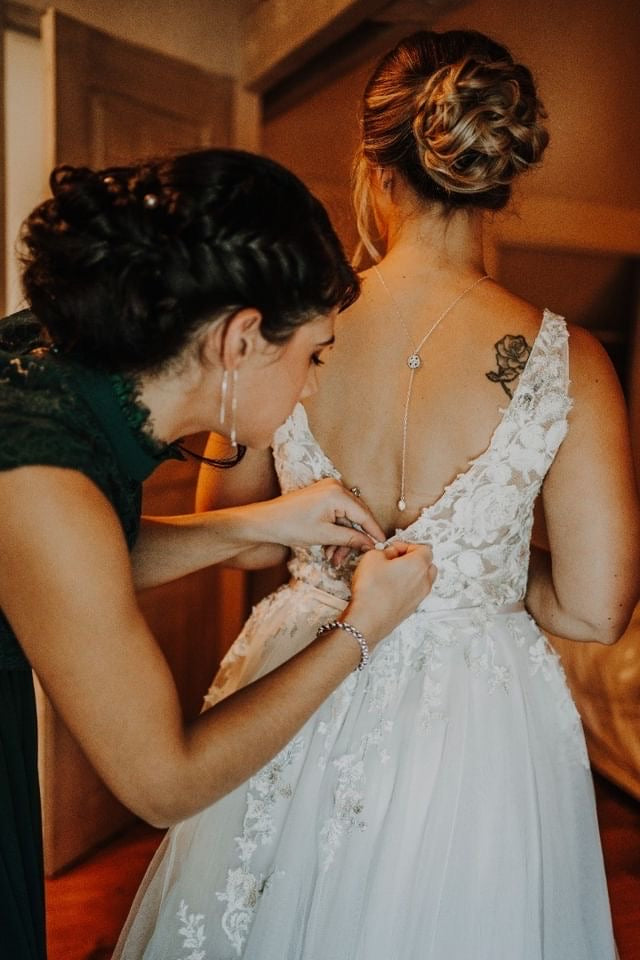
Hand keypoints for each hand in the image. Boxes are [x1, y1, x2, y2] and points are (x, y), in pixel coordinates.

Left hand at [256, 478, 385, 551]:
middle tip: (347, 558)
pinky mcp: (321, 496)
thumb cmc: (290, 525)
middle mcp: (335, 487)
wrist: (265, 522)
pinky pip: (336, 515)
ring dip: (342, 539)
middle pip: (355, 517)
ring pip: (346, 518)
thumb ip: (351, 539)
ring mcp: (327, 490)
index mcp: (337, 493)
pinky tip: (328, 547)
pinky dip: (334, 531)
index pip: (364, 515)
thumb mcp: (325, 536)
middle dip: (352, 540)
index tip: (382, 544)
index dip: (374, 532)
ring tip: (332, 557)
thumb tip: (369, 543)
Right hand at [344, 541, 436, 646]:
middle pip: (428, 564)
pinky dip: (407, 587)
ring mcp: (420, 596)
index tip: (393, 549)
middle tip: (395, 560)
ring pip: (423, 579)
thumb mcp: (372, 557)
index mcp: (419, 564)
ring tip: (392, 574)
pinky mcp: (412, 608)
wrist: (368, 619)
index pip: (424, 548)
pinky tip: (389, 588)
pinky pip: (415, 592)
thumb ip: (385, 551)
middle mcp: (424, 581)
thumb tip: (389, 554)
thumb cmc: (372, 590)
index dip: (407, 545)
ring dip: (411, 574)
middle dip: (413, 559)